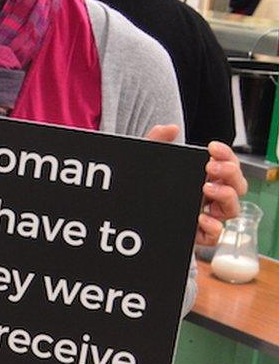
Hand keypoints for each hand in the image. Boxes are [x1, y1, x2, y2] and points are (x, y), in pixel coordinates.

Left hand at [144, 127, 245, 247]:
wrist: (127, 212)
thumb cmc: (144, 187)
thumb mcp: (147, 162)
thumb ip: (156, 141)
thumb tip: (169, 128)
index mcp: (204, 178)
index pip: (228, 165)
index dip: (226, 155)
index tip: (212, 148)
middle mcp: (209, 197)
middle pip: (237, 186)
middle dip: (230, 173)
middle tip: (211, 166)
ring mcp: (204, 216)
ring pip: (232, 210)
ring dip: (226, 196)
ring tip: (207, 188)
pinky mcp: (195, 235)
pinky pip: (215, 235)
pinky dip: (213, 227)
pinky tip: (201, 217)